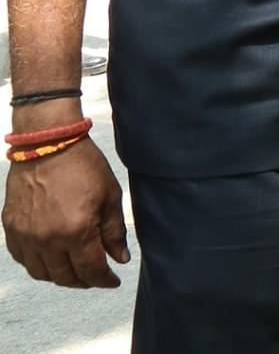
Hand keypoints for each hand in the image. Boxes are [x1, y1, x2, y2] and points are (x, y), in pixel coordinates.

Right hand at [3, 137, 129, 287]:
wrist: (49, 144)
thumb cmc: (84, 166)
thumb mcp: (110, 197)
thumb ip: (114, 232)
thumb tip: (120, 259)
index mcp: (76, 231)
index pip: (91, 270)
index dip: (104, 280)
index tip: (113, 281)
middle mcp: (47, 239)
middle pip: (65, 277)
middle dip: (84, 281)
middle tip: (95, 277)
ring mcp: (26, 235)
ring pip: (41, 273)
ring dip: (59, 276)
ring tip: (74, 270)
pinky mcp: (11, 228)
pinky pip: (22, 258)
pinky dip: (37, 264)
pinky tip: (50, 258)